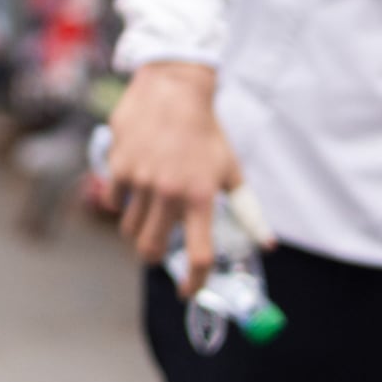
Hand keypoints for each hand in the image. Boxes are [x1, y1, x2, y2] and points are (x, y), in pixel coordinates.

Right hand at [103, 60, 245, 287]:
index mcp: (200, 197)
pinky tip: (135, 184)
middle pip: (152, 250)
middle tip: (160, 249)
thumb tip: (268, 244)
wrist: (172, 88)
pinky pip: (114, 201)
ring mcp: (140, 180)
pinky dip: (122, 201)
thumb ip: (248, 211)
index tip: (189, 293)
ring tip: (150, 209)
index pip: (197, 256)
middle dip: (155, 257)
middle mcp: (169, 192)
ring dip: (139, 228)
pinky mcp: (118, 165)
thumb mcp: (231, 171)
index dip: (193, 283)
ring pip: (130, 228)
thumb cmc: (206, 132)